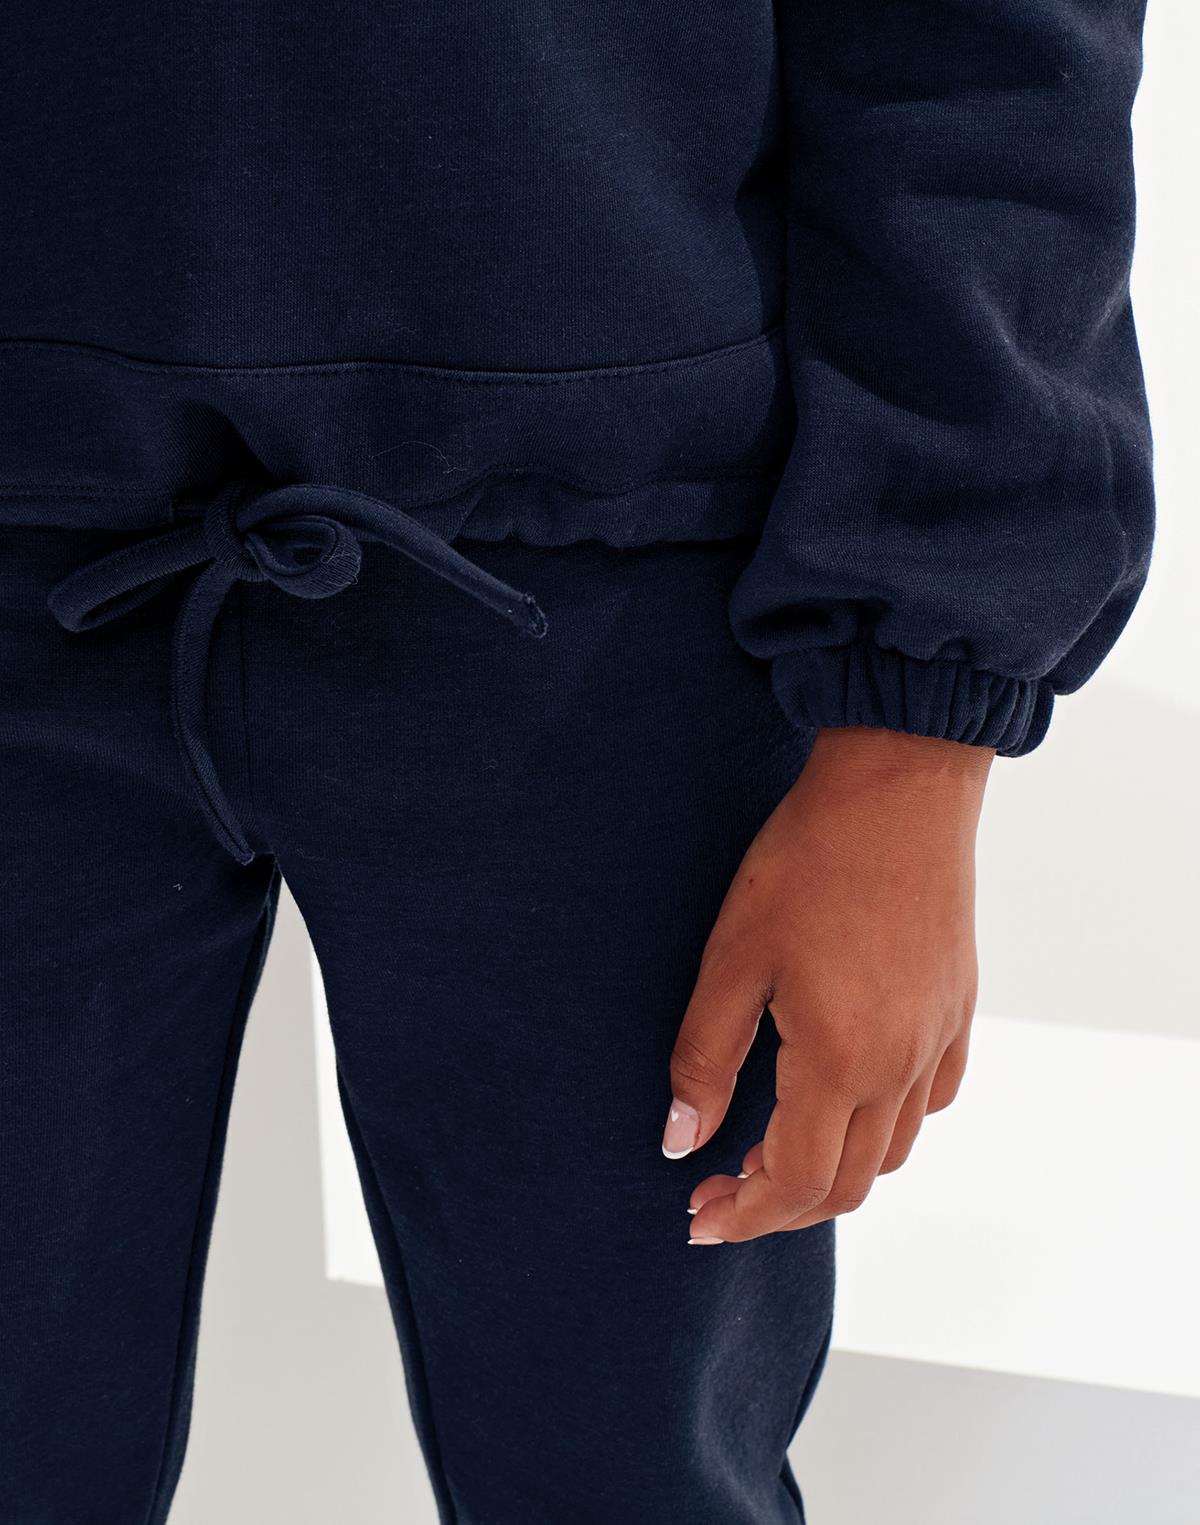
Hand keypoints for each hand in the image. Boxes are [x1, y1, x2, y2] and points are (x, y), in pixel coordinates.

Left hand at [663, 725, 993, 1244]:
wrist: (898, 786)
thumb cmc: (807, 863)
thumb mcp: (733, 958)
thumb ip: (705, 1058)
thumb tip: (681, 1140)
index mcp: (841, 1061)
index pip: (794, 1181)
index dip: (742, 1214)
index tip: (697, 1217)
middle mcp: (901, 1067)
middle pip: (846, 1185)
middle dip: (779, 1207)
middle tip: (720, 1192)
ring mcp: (937, 1039)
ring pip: (893, 1150)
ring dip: (831, 1171)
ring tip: (772, 1148)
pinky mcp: (956, 1008)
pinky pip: (930, 1100)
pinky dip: (884, 1127)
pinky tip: (844, 1096)